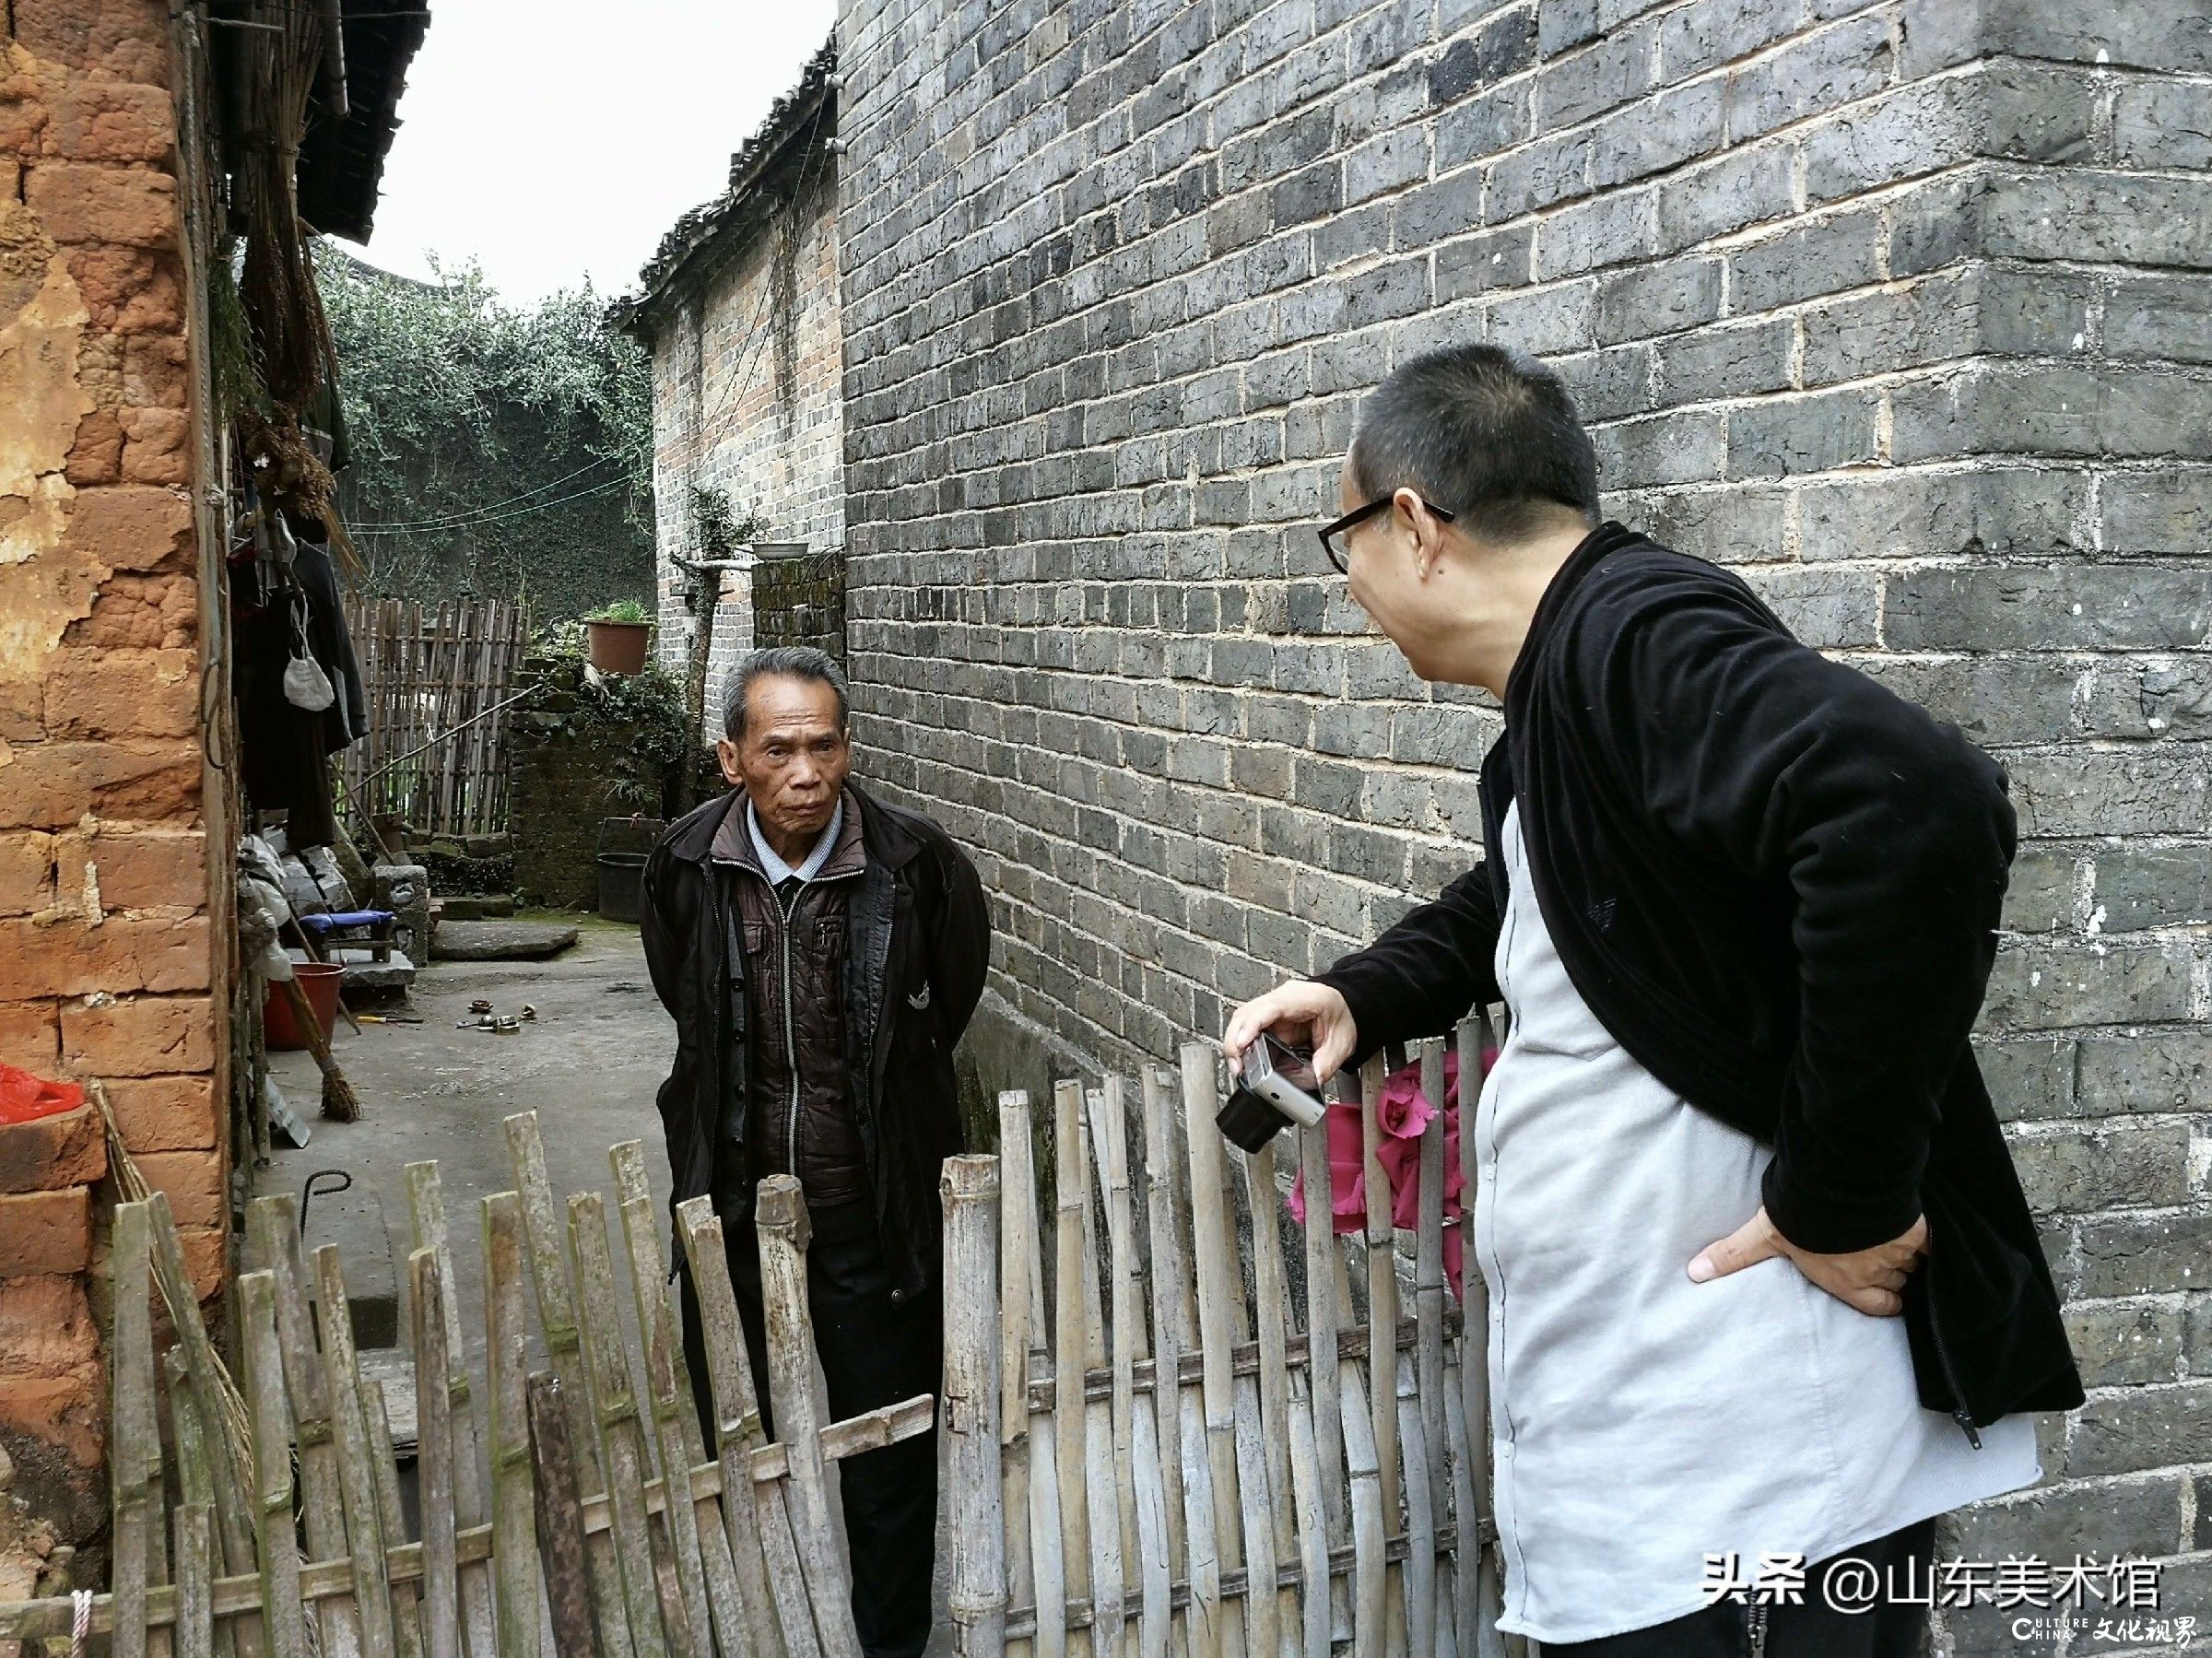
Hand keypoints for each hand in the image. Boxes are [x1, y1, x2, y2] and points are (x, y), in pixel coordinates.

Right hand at [1221, 980, 1357, 1082]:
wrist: (1347, 1005)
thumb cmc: (1343, 1015)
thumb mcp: (1341, 1043)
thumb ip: (1326, 1064)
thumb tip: (1310, 1082)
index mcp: (1302, 998)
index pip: (1269, 1008)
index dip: (1251, 1025)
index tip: (1242, 1045)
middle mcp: (1281, 998)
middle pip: (1246, 1014)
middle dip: (1236, 1041)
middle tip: (1238, 1067)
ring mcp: (1272, 1007)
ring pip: (1241, 1020)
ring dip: (1235, 1044)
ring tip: (1239, 1069)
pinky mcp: (1269, 1018)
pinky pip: (1248, 1028)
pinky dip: (1242, 1045)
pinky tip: (1244, 1061)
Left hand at [1687, 1205, 1927, 1316]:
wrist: (1838, 1191)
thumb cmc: (1800, 1217)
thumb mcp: (1763, 1236)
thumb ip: (1733, 1255)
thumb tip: (1693, 1274)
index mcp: (1844, 1282)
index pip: (1879, 1307)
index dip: (1882, 1300)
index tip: (1884, 1293)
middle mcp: (1875, 1272)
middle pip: (1896, 1281)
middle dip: (1890, 1271)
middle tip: (1882, 1254)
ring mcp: (1897, 1251)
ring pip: (1911, 1261)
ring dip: (1905, 1251)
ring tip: (1895, 1236)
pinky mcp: (1916, 1230)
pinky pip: (1932, 1242)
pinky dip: (1929, 1237)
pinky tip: (1923, 1229)